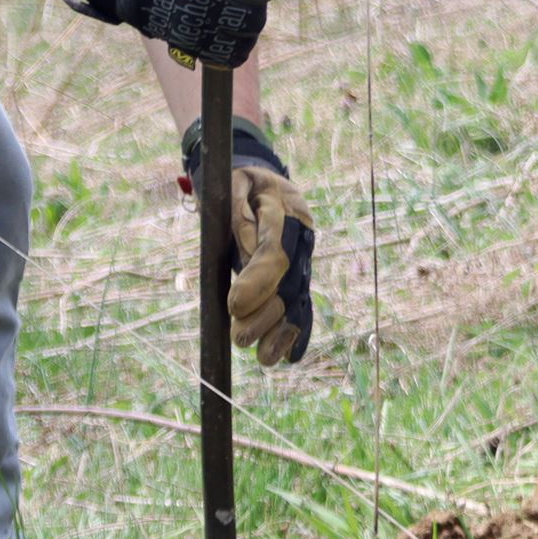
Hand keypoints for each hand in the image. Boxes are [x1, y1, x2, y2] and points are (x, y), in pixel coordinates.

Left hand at [182, 115, 315, 365]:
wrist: (265, 179)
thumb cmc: (242, 182)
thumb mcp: (234, 185)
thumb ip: (238, 214)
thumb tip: (245, 253)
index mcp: (286, 211)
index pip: (274, 251)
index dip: (257, 281)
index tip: (235, 305)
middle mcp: (301, 238)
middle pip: (286, 281)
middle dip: (265, 314)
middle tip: (240, 337)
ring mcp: (303, 258)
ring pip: (295, 298)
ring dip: (281, 331)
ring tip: (264, 358)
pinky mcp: (299, 274)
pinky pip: (301, 304)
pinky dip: (297, 331)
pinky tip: (288, 356)